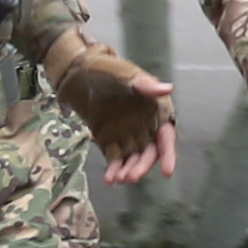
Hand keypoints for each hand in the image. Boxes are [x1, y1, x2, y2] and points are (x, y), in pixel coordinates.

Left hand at [44, 31, 175, 180]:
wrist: (78, 73)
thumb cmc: (107, 69)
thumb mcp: (126, 74)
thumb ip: (146, 85)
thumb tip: (168, 89)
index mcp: (155, 111)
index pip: (166, 136)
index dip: (168, 154)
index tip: (167, 172)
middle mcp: (145, 126)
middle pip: (149, 152)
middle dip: (142, 165)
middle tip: (132, 177)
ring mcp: (127, 134)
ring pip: (132, 158)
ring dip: (128, 170)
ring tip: (118, 179)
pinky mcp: (110, 140)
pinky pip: (115, 158)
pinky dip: (113, 169)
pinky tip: (109, 178)